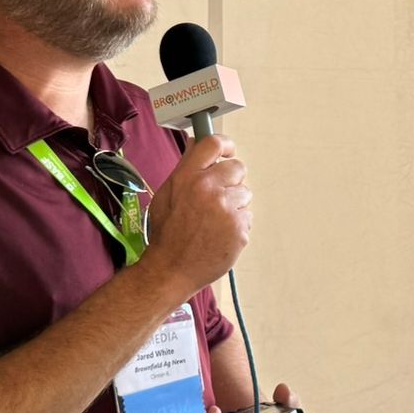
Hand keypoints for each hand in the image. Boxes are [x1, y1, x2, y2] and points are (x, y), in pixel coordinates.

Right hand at [143, 134, 251, 291]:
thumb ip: (186, 169)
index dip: (224, 144)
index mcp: (187, 177)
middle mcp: (208, 189)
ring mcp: (226, 209)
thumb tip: (198, 145)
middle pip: (237, 167)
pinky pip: (247, 217)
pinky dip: (237, 225)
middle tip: (218, 196)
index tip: (227, 150)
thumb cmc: (167, 233)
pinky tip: (219, 234)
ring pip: (244, 194)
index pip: (213, 143)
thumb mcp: (166, 194)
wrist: (171, 269)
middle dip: (231, 180)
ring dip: (234, 205)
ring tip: (214, 221)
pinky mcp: (239, 228)